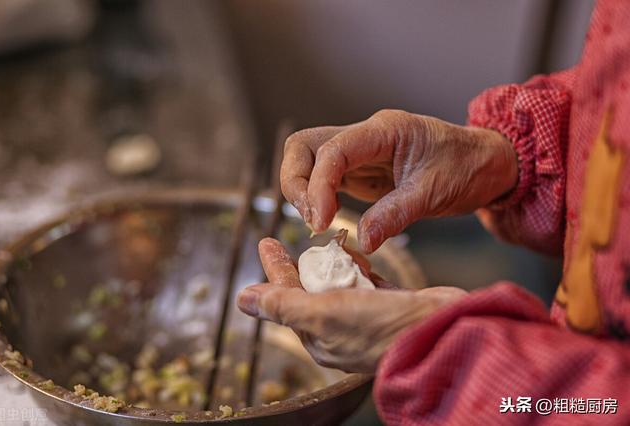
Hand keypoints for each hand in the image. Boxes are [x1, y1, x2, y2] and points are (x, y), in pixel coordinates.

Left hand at [236, 238, 466, 372]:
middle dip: (297, 265)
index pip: (286, 297)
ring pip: (339, 283)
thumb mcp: (323, 314)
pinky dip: (360, 265)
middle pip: (310, 289)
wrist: (442, 332)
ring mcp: (367, 316)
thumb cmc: (381, 328)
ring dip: (330, 262)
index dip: (274, 269)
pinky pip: (368, 281)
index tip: (265, 242)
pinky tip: (357, 252)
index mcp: (319, 336)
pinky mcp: (392, 304)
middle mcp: (341, 328)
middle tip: (281, 239)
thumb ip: (283, 304)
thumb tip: (242, 299)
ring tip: (326, 242)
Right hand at [281, 109, 517, 252]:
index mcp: (383, 130)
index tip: (321, 222)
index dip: (318, 186)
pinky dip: (317, 199)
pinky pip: (325, 180)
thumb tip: (362, 240)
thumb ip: (395, 214)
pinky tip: (326, 221)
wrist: (486, 164)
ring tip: (318, 223)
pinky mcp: (360, 172)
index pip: (331, 150)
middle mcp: (364, 136)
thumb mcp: (434, 192)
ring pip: (309, 162)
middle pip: (304, 146)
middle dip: (296, 183)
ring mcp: (359, 153)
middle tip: (313, 220)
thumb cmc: (467, 167)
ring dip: (303, 192)